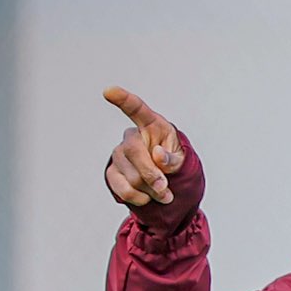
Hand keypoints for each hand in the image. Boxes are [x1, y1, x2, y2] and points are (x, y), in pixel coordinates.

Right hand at [103, 85, 184, 209]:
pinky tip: (147, 197)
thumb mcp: (181, 160)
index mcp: (151, 125)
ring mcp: (119, 154)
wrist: (164, 182)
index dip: (123, 99)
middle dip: (152, 175)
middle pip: (134, 152)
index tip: (109, 91)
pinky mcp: (112, 172)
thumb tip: (157, 155)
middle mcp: (131, 137)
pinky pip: (123, 190)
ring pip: (133, 177)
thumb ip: (173, 158)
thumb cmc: (172, 162)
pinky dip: (140, 198)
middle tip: (166, 191)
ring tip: (162, 194)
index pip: (136, 108)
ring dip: (152, 192)